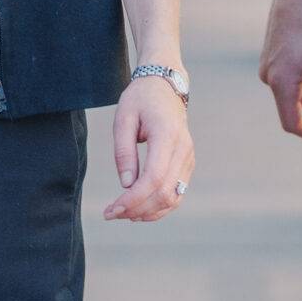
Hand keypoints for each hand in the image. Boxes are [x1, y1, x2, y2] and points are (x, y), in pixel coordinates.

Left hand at [102, 74, 192, 222]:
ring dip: (149, 212)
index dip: (133, 199)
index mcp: (167, 135)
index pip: (154, 178)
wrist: (165, 86)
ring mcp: (189, 157)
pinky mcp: (188, 163)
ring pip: (174, 197)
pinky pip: (177, 192)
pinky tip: (140, 209)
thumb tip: (126, 185)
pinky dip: (160, 206)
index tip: (112, 209)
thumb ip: (124, 152)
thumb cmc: (140, 99)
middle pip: (165, 192)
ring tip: (124, 214)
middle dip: (138, 209)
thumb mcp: (123, 119)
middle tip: (112, 214)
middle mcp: (183, 149)